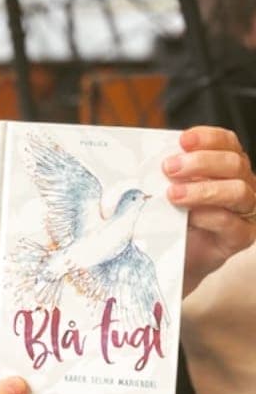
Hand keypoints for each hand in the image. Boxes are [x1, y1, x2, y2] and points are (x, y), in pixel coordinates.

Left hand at [163, 126, 255, 294]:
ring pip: (237, 191)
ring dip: (203, 190)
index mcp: (227, 166)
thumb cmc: (173, 215)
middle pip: (234, 163)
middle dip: (200, 162)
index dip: (208, 138)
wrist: (175, 255)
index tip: (183, 140)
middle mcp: (243, 184)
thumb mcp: (168, 187)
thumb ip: (168, 173)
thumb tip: (148, 158)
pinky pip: (231, 223)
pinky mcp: (241, 237)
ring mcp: (246, 211)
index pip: (227, 142)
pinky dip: (208, 216)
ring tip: (173, 195)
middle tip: (169, 168)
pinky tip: (188, 217)